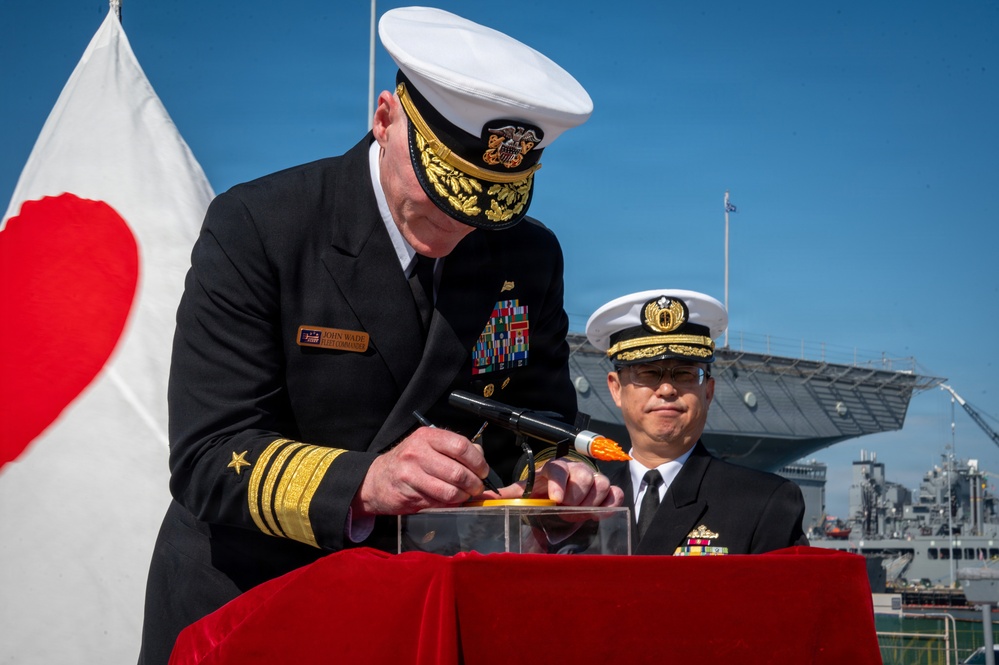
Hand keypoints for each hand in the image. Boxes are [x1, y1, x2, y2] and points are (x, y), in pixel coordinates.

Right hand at [351, 427, 491, 516]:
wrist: (376, 479)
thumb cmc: (408, 461)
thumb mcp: (429, 446)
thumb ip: (455, 449)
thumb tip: (481, 458)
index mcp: (427, 437)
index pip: (461, 446)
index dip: (478, 461)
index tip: (483, 471)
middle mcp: (417, 453)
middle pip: (458, 472)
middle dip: (474, 484)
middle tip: (476, 487)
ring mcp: (411, 475)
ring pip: (450, 492)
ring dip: (463, 497)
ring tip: (464, 495)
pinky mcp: (408, 494)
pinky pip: (438, 504)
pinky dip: (449, 505)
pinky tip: (448, 501)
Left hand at [488, 459, 623, 506]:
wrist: (560, 493)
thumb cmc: (543, 493)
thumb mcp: (526, 493)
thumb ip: (509, 496)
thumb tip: (483, 499)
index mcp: (553, 470)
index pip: (558, 469)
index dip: (558, 482)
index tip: (556, 499)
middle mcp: (575, 470)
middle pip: (583, 475)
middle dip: (576, 495)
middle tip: (567, 509)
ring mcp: (593, 480)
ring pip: (601, 483)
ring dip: (591, 500)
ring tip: (579, 512)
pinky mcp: (607, 491)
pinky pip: (615, 493)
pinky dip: (610, 503)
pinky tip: (599, 514)